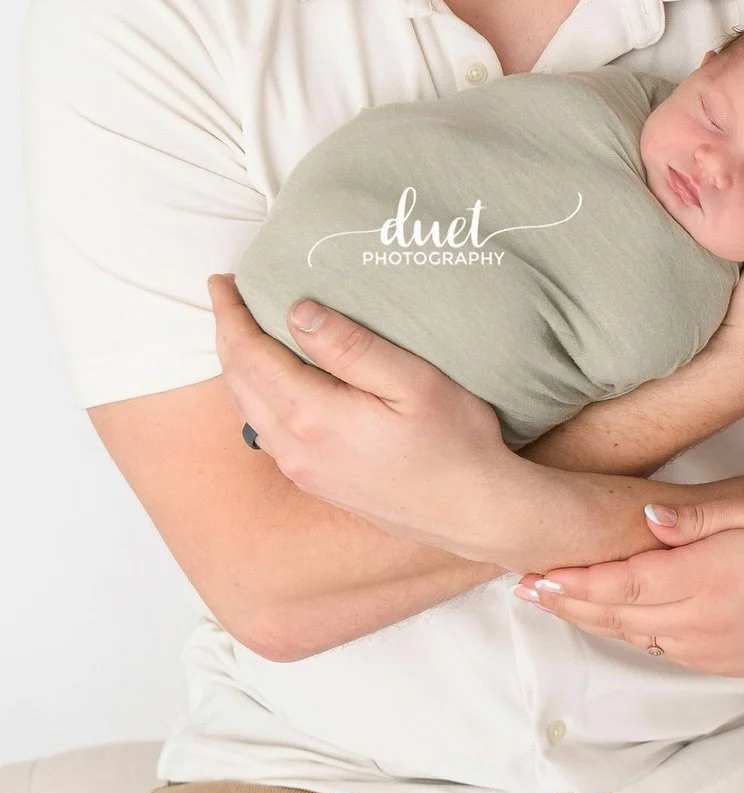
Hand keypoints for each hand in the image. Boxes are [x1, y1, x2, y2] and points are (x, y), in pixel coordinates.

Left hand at [207, 273, 512, 557]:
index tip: (222, 280)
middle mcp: (295, 449)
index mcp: (313, 416)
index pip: (251, 355)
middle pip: (239, 383)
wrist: (472, 512)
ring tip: (245, 331)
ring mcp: (303, 471)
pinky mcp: (316, 483)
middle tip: (227, 295)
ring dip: (239, 367)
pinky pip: (266, 432)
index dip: (231, 314)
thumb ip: (352, 347)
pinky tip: (274, 382)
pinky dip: (256, 396)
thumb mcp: (414, 382)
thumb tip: (297, 312)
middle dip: (228, 335)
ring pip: (248, 410)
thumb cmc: (455, 441)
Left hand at [514, 497, 743, 682]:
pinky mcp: (713, 663)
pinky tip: (606, 615)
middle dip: (565, 599)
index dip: (576, 578)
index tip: (537, 570)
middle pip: (614, 613)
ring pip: (628, 634)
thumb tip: (645, 514)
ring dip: (586, 616)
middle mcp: (695, 622)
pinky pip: (654, 646)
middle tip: (521, 587)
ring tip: (549, 599)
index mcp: (704, 579)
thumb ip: (699, 517)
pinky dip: (620, 630)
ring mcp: (702, 648)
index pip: (623, 582)